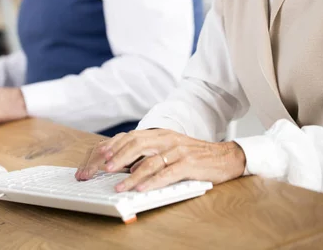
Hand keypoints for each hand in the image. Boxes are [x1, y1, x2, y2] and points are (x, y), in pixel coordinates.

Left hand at [75, 129, 245, 191]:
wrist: (225, 156)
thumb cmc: (194, 155)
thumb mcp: (168, 148)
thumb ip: (149, 153)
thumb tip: (127, 165)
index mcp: (159, 134)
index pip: (130, 138)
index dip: (112, 147)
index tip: (98, 157)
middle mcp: (166, 139)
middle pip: (135, 145)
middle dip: (116, 158)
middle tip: (103, 170)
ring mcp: (178, 150)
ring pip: (149, 161)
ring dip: (132, 175)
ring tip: (120, 185)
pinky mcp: (189, 163)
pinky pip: (167, 173)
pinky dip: (153, 181)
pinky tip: (142, 188)